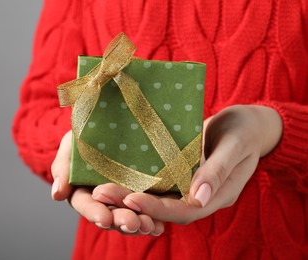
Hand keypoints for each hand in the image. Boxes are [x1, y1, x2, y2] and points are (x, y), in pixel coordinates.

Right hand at [51, 130, 164, 234]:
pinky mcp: (144, 196)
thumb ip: (63, 167)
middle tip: (131, 223)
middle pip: (111, 216)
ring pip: (130, 217)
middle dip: (121, 221)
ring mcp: (124, 200)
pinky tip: (159, 226)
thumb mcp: (71, 144)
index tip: (104, 218)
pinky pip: (148, 212)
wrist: (113, 120)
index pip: (87, 205)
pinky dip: (154, 220)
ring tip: (149, 225)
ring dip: (139, 224)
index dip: (94, 212)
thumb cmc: (86, 134)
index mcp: (83, 191)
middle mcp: (104, 200)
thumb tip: (57, 195)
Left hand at [93, 105, 282, 223]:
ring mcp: (189, 186)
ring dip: (129, 194)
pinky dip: (138, 181)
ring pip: (157, 197)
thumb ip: (218, 171)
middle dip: (132, 203)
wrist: (248, 123)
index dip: (156, 208)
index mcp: (216, 196)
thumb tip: (197, 199)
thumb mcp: (236, 145)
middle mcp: (199, 196)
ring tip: (101, 188)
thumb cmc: (245, 130)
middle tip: (102, 193)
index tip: (129, 199)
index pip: (183, 210)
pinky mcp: (180, 174)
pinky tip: (117, 175)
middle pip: (163, 208)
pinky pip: (158, 183)